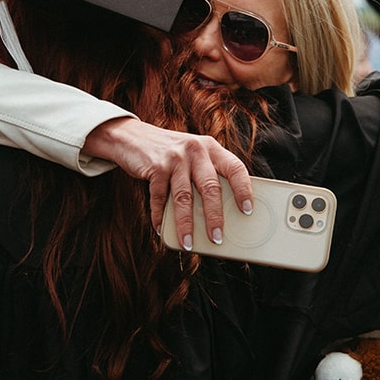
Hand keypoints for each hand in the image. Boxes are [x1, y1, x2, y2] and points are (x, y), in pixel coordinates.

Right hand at [84, 117, 252, 248]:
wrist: (131, 136)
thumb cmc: (169, 152)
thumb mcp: (192, 155)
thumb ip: (205, 175)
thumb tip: (218, 214)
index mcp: (211, 148)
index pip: (235, 168)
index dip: (244, 189)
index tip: (248, 210)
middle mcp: (196, 150)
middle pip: (210, 187)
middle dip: (214, 217)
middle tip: (217, 238)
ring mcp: (175, 157)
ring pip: (184, 197)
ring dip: (186, 224)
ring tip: (188, 243)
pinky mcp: (155, 166)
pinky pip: (159, 197)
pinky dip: (160, 217)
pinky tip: (161, 230)